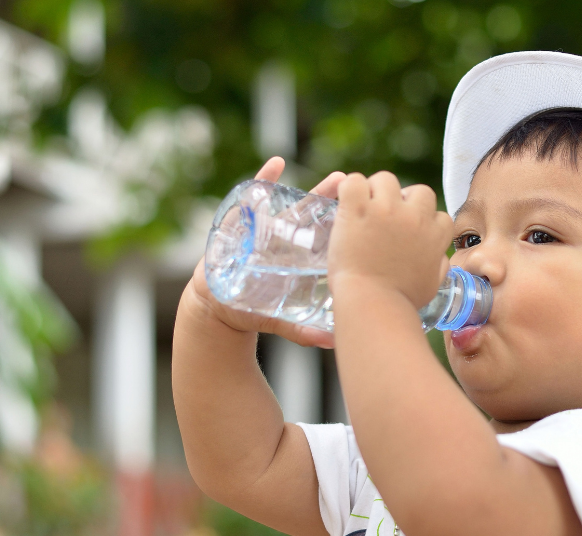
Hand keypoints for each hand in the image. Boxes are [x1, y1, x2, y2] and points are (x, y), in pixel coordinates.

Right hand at [186, 156, 346, 348]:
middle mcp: (286, 241)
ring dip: (304, 188)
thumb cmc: (253, 310)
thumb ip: (303, 330)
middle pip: (310, 217)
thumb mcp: (280, 319)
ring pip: (287, 205)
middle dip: (327, 198)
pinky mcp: (240, 225)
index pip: (323, 240)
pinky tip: (276, 164)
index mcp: (299, 261)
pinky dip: (262, 181)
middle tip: (347, 181)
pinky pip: (251, 200)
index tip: (362, 214)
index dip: (340, 227)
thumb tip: (335, 342)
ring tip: (322, 173)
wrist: (220, 307)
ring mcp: (264, 231)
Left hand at [328, 171, 452, 308]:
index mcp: (435, 234)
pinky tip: (345, 207)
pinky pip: (353, 181)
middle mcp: (415, 216)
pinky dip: (347, 190)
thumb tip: (441, 258)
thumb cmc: (400, 302)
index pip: (438, 214)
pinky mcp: (359, 209)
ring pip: (385, 179)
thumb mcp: (432, 286)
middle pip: (417, 190)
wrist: (372, 303)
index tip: (407, 232)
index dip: (422, 221)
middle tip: (384, 219)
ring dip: (374, 192)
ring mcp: (387, 210)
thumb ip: (439, 267)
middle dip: (402, 201)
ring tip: (361, 212)